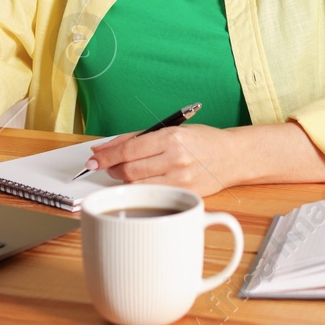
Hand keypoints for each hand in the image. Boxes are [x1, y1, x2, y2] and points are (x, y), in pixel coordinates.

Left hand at [86, 124, 237, 195]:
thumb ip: (136, 138)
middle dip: (112, 168)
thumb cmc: (201, 140)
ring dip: (124, 180)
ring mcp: (180, 179)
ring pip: (138, 185)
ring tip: (123, 172)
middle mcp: (176, 158)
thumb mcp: (170, 129)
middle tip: (107, 165)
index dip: (106, 156)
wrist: (231, 156)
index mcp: (171, 137)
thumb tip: (103, 147)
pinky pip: (152, 194)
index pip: (129, 149)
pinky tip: (140, 182)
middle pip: (129, 170)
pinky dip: (140, 189)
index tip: (92, 159)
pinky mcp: (184, 194)